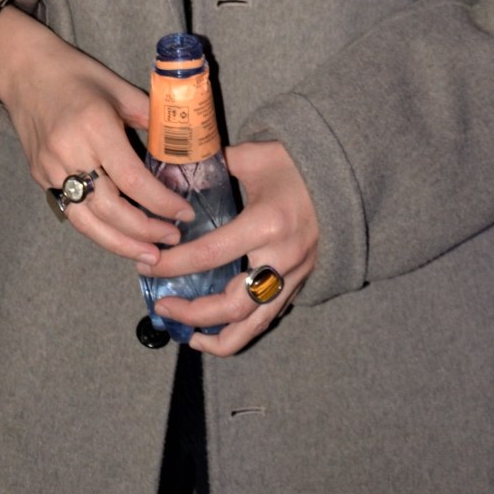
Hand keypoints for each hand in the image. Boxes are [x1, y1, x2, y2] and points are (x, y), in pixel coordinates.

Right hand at [0, 6, 191, 261]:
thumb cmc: (77, 74)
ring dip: (120, 244)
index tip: (184, 213)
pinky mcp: (39, 177)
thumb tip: (181, 149)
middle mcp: (69, 152)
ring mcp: (49, 168)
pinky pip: (72, 212)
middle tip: (172, 240)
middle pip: (109, 209)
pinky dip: (98, 230)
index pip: (132, 179)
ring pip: (86, 222)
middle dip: (144, 232)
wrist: (24, 70)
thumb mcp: (120, 88)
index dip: (161, 203)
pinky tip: (121, 237)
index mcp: (94, 126)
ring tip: (149, 255)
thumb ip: (150, 119)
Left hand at [150, 138, 318, 355]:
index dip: (174, 266)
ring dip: (216, 338)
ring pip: (253, 325)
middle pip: (232, 305)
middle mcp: (282, 258)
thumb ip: (214, 165)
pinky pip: (267, 318)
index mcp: (266, 224)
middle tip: (162, 305)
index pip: (210, 255)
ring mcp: (294, 276)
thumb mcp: (254, 156)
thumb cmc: (296, 165)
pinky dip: (239, 331)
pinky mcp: (299, 284)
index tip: (148, 268)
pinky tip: (215, 332)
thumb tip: (176, 172)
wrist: (344, 179)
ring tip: (187, 335)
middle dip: (192, 313)